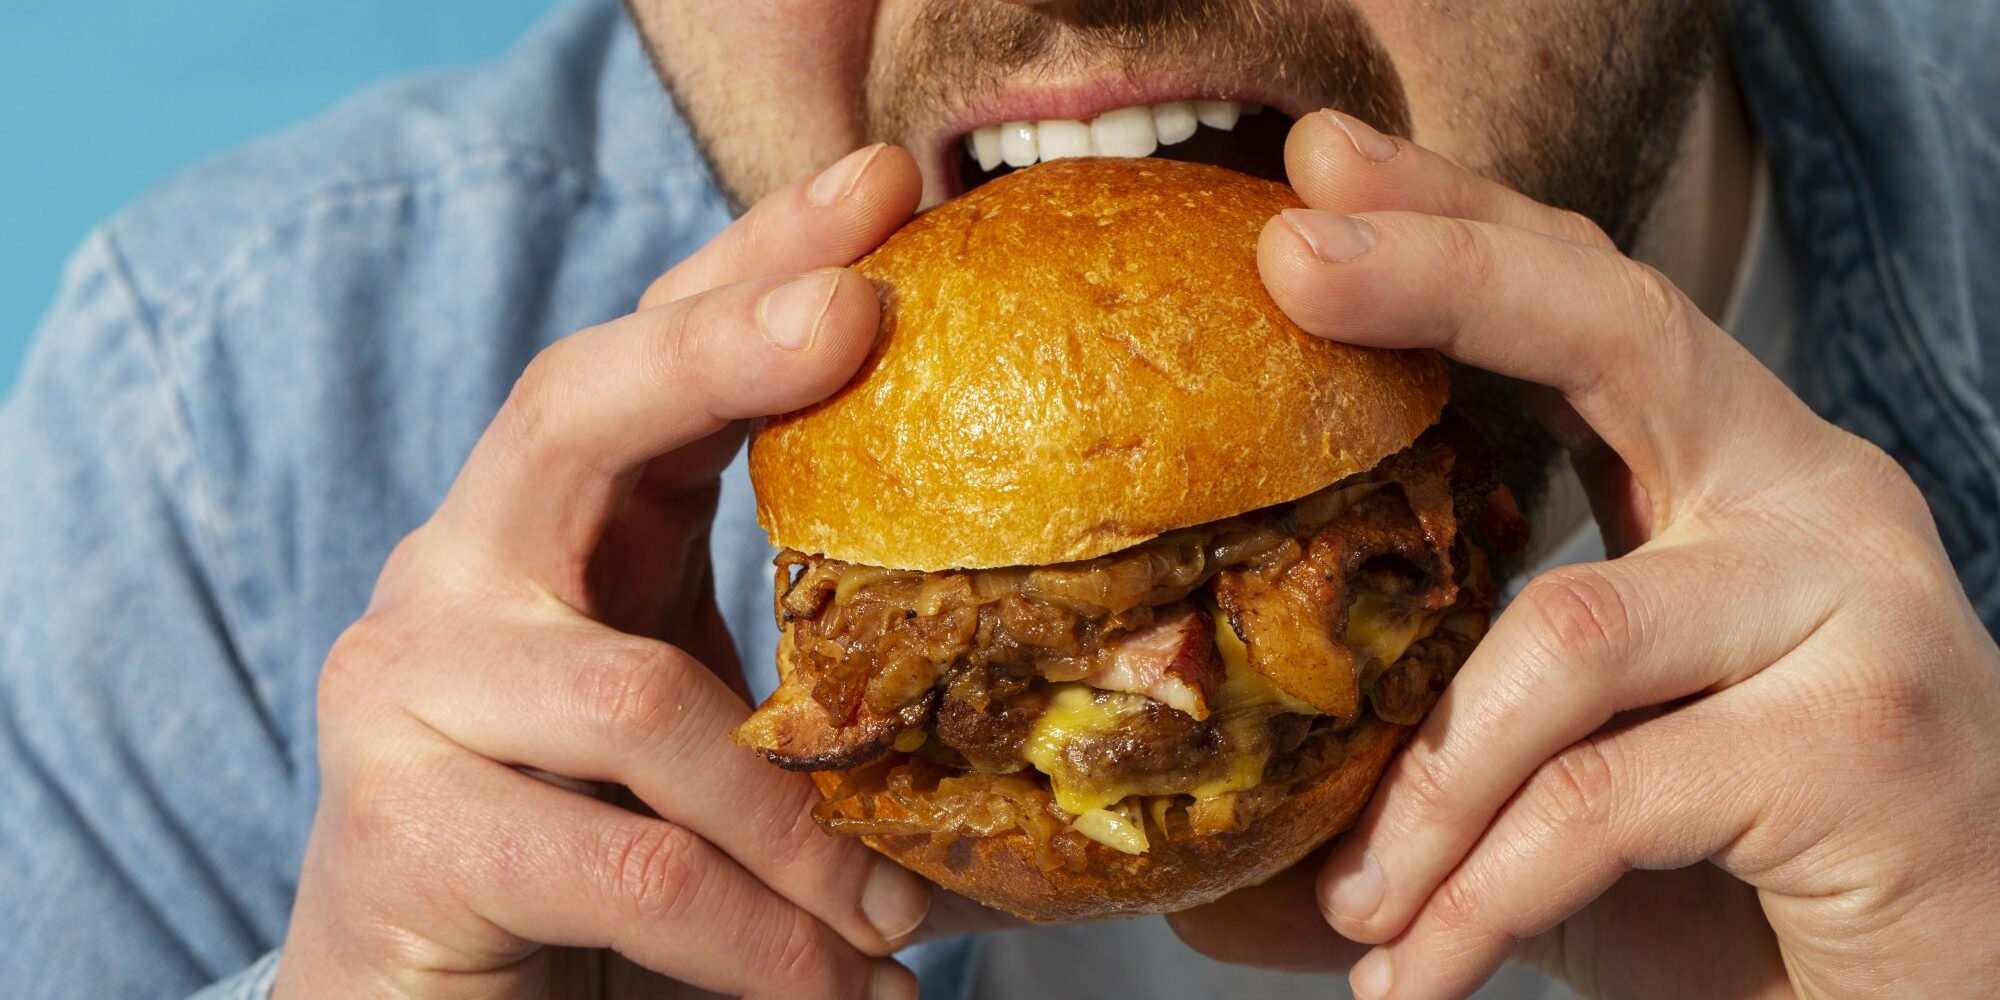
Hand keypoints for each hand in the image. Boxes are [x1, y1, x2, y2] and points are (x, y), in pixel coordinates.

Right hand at [276, 144, 993, 999]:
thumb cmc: (600, 875)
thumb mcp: (713, 739)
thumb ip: (805, 673)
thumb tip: (1033, 662)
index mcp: (553, 536)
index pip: (647, 361)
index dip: (753, 265)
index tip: (884, 185)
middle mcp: (456, 576)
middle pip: (573, 409)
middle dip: (721, 348)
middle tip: (860, 314)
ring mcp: (404, 690)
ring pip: (639, 697)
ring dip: (803, 820)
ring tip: (908, 914)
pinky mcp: (395, 827)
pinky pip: (626, 862)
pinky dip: (761, 936)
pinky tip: (848, 989)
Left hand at [1169, 110, 1999, 997]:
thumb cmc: (1739, 877)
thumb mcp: (1566, 791)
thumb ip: (1421, 778)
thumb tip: (1208, 854)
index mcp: (1733, 478)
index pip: (1590, 302)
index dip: (1454, 224)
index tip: (1315, 167)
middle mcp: (1810, 503)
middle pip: (1619, 327)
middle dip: (1439, 275)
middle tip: (1289, 249)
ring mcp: (1857, 610)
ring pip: (1567, 634)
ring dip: (1423, 791)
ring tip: (1351, 908)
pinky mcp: (1870, 745)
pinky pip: (1605, 796)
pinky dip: (1481, 896)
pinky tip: (1417, 974)